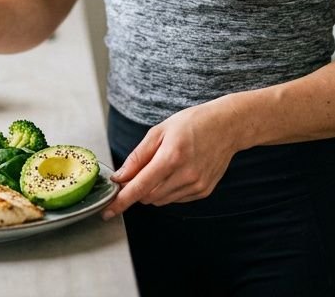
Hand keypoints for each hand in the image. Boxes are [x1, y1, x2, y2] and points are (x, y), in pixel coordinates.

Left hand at [102, 99, 239, 219]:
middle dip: (137, 189)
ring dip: (152, 190)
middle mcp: (185, 175)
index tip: (107, 211)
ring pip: (161, 200)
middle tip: (137, 172)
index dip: (121, 201)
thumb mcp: (159, 131)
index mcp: (171, 157)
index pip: (139, 187)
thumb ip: (137, 157)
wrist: (227, 126)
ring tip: (162, 166)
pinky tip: (176, 172)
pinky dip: (168, 190)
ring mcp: (196, 186)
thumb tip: (120, 178)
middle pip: (148, 197)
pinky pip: (176, 199)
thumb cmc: (192, 123)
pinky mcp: (204, 191)